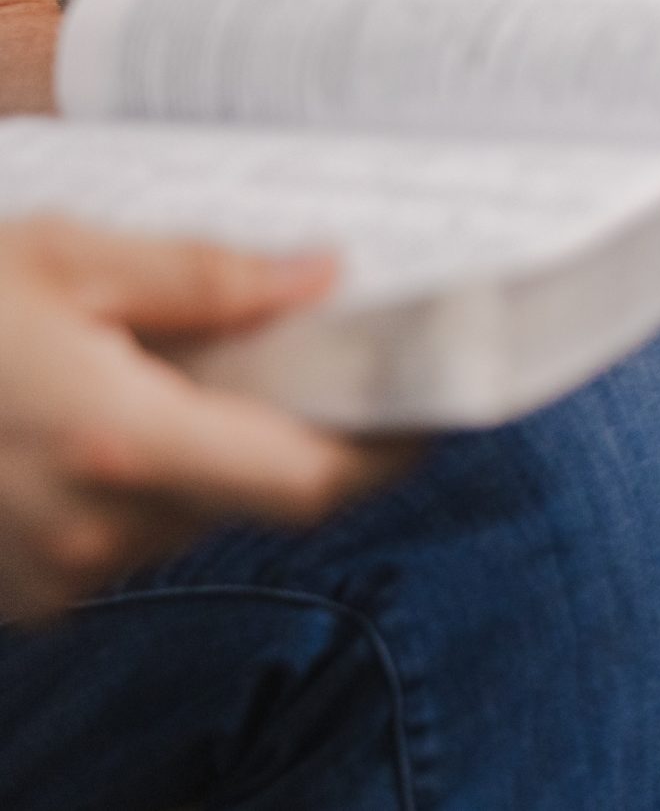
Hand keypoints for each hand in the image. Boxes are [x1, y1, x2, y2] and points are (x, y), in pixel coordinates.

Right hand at [0, 223, 406, 621]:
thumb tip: (320, 275)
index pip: (308, 481)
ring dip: (206, 458)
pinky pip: (125, 540)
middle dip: (287, 431)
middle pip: (256, 496)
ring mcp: (53, 577)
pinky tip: (101, 424)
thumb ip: (204, 277)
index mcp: (120, 444)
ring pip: (191, 519)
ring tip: (169, 376)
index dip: (383, 452)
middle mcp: (94, 531)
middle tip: (303, 359)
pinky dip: (141, 488)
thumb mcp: (61, 259)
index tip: (424, 407)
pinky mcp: (25, 596)